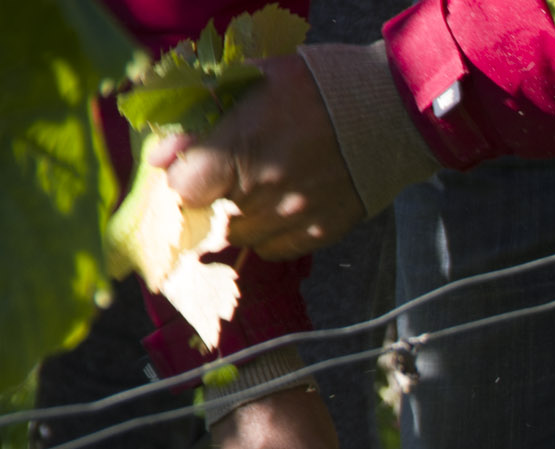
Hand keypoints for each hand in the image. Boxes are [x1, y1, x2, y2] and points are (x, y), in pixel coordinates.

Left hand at [150, 52, 363, 260]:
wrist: (386, 111)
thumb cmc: (313, 88)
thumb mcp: (251, 84)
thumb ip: (200, 121)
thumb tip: (160, 158)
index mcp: (240, 146)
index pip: (185, 191)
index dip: (187, 182)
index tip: (196, 172)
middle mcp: (263, 189)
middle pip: (212, 217)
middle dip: (216, 198)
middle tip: (235, 175)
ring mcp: (294, 215)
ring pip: (242, 237)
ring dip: (241, 219)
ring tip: (260, 192)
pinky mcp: (321, 231)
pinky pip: (276, 250)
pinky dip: (270, 235)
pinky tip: (282, 210)